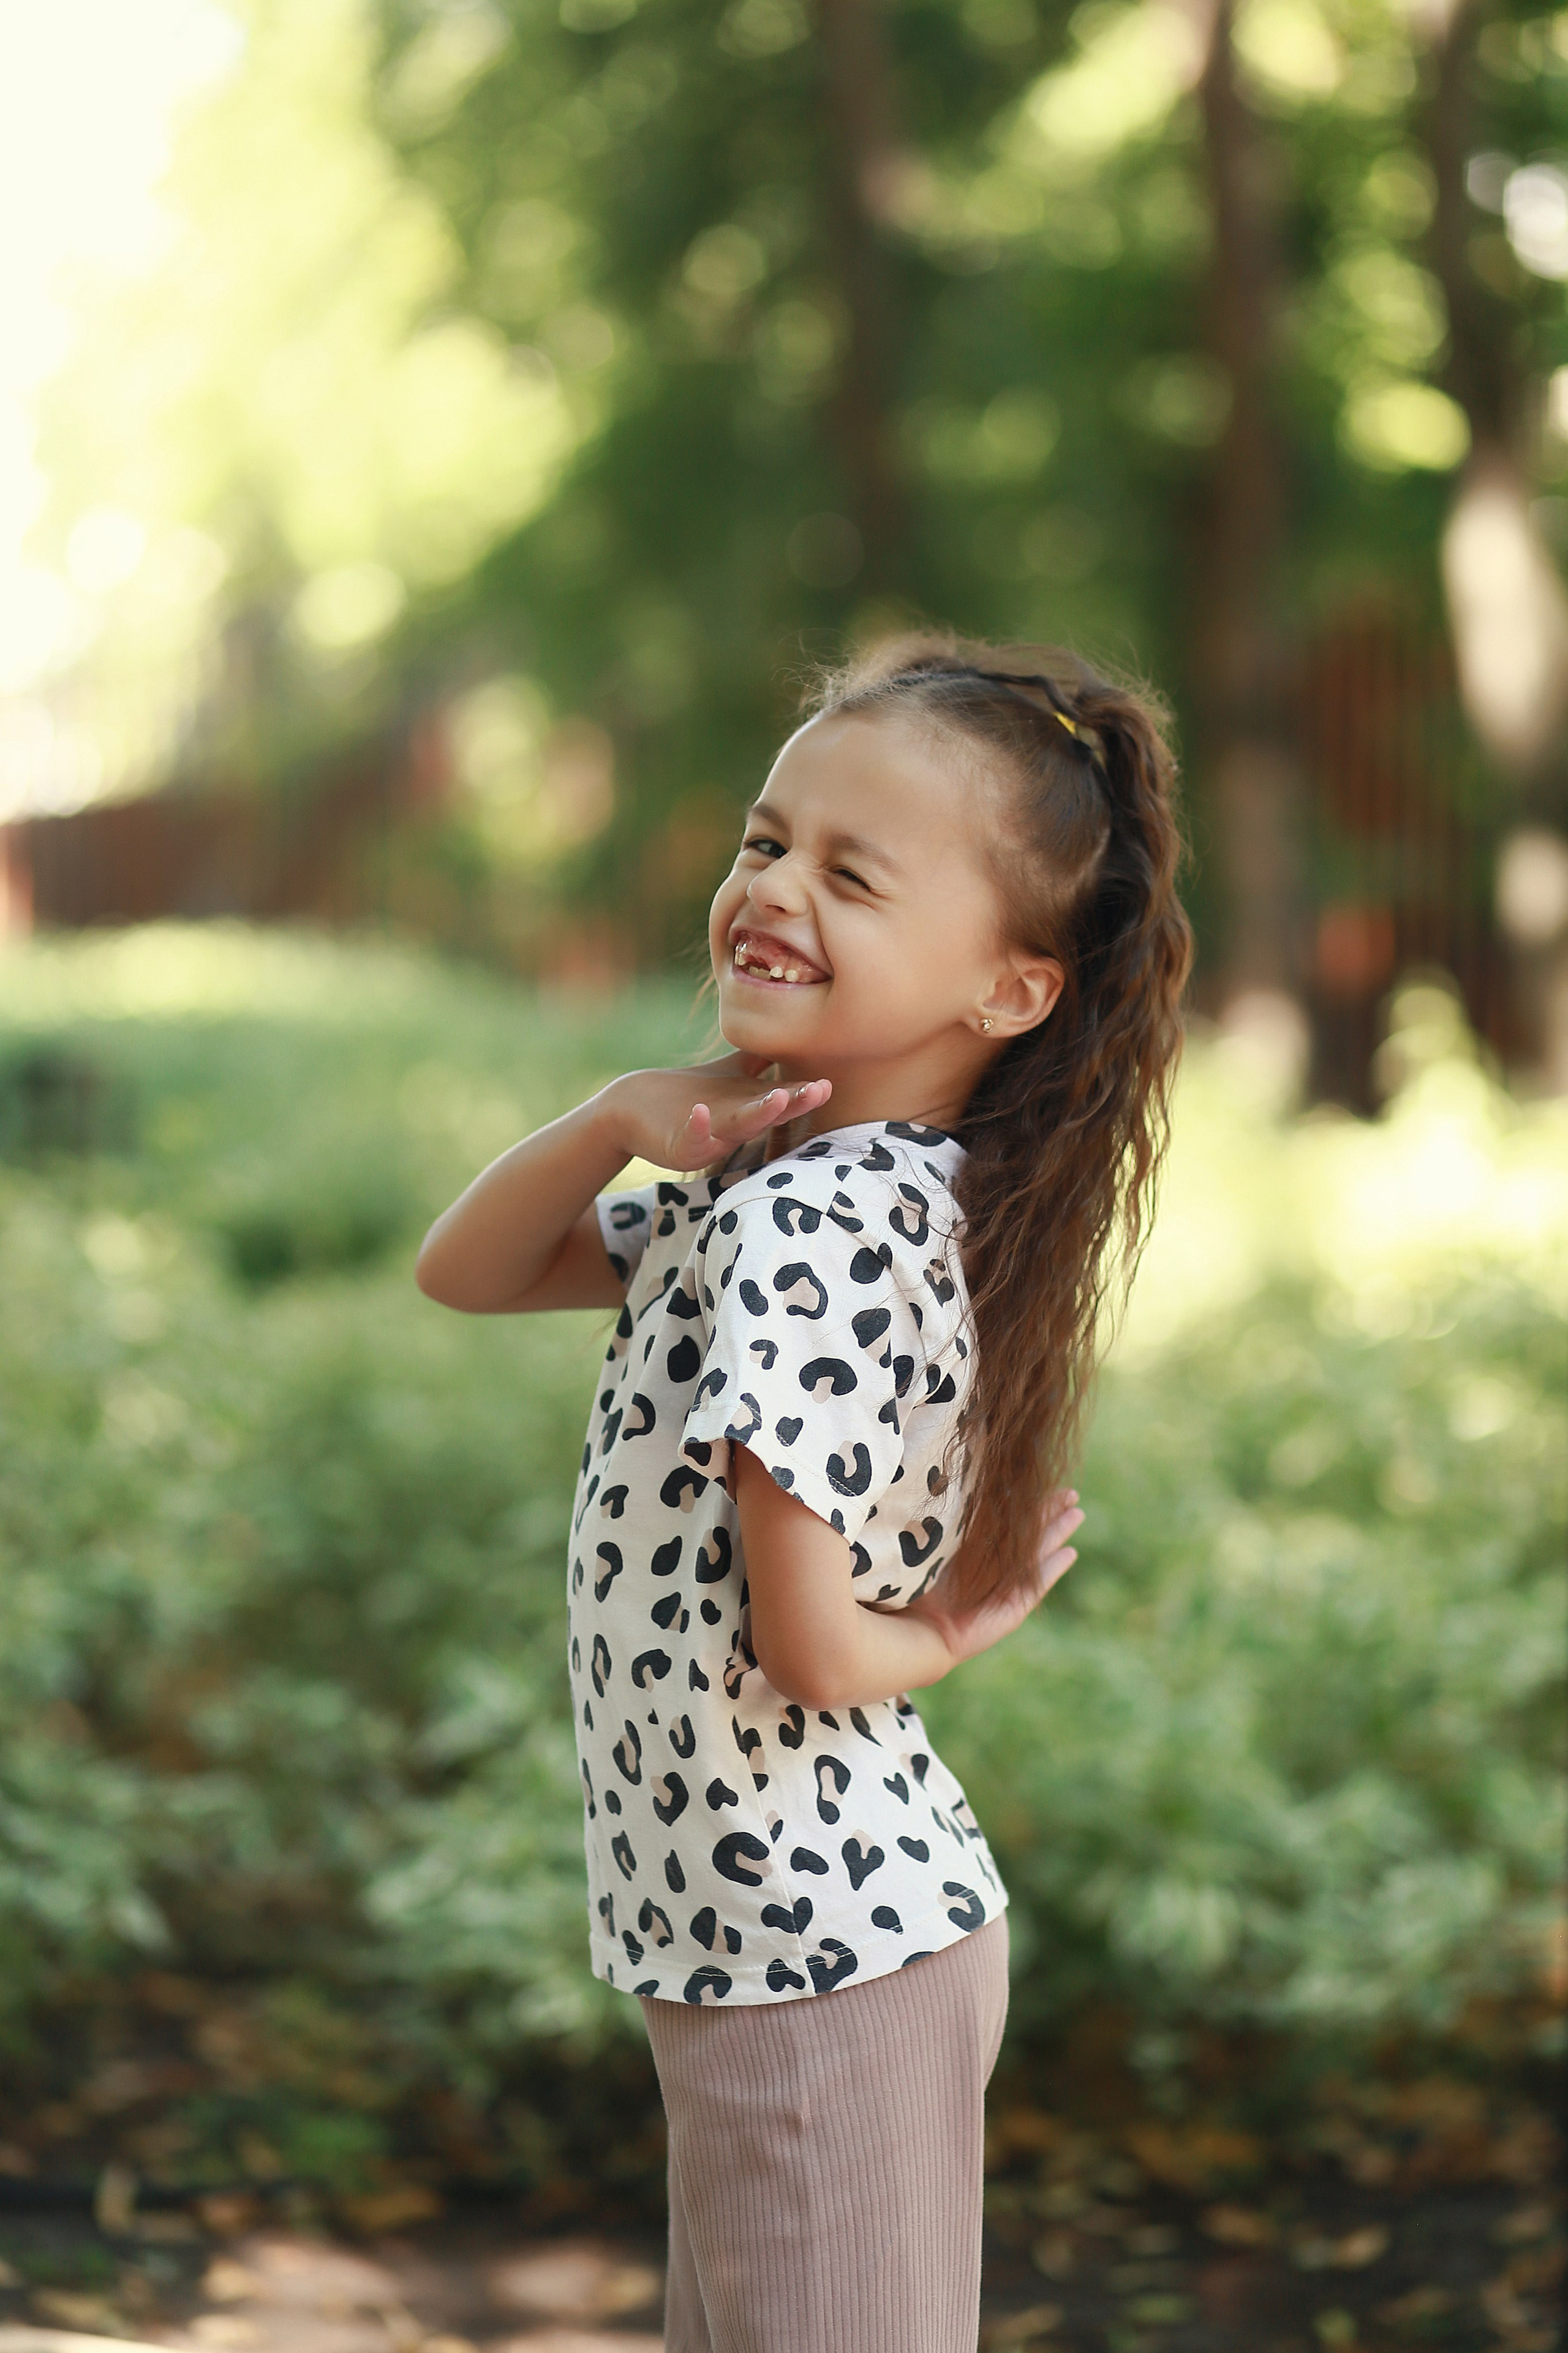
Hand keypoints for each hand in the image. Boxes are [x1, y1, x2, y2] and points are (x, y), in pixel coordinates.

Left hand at [604, 1054, 831, 1173]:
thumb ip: (761, 1059)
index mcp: (749, 1105)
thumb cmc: (689, 1090)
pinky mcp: (681, 1146)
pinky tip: (701, 1111)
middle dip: (794, 1103)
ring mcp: (710, 1136)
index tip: (828, 1083)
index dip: (804, 1092)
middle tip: (821, 1090)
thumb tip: (792, 1032)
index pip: (782, 1096)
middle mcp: (735, 1123)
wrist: (636, 1108)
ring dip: (758, 1114)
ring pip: (738, 1126)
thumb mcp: (730, 1074)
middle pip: (768, 1112)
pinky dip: (698, 1126)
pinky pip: (691, 1137)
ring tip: (779, 1097)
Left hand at [903, 1489, 1082, 1669]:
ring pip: (1038, 1555)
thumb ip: (958, 1525)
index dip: (1024, 1503)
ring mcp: (1006, 1589)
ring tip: (1077, 1514)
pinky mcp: (1014, 1609)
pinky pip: (1037, 1584)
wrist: (921, 1625)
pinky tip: (1069, 1553)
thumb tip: (966, 1488)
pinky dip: (1053, 1569)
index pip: (1007, 1521)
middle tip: (1071, 1493)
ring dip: (1057, 1534)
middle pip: (1028, 1536)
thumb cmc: (922, 1583)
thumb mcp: (943, 1546)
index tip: (1040, 1482)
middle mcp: (993, 1568)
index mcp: (974, 1550)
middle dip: (1049, 1514)